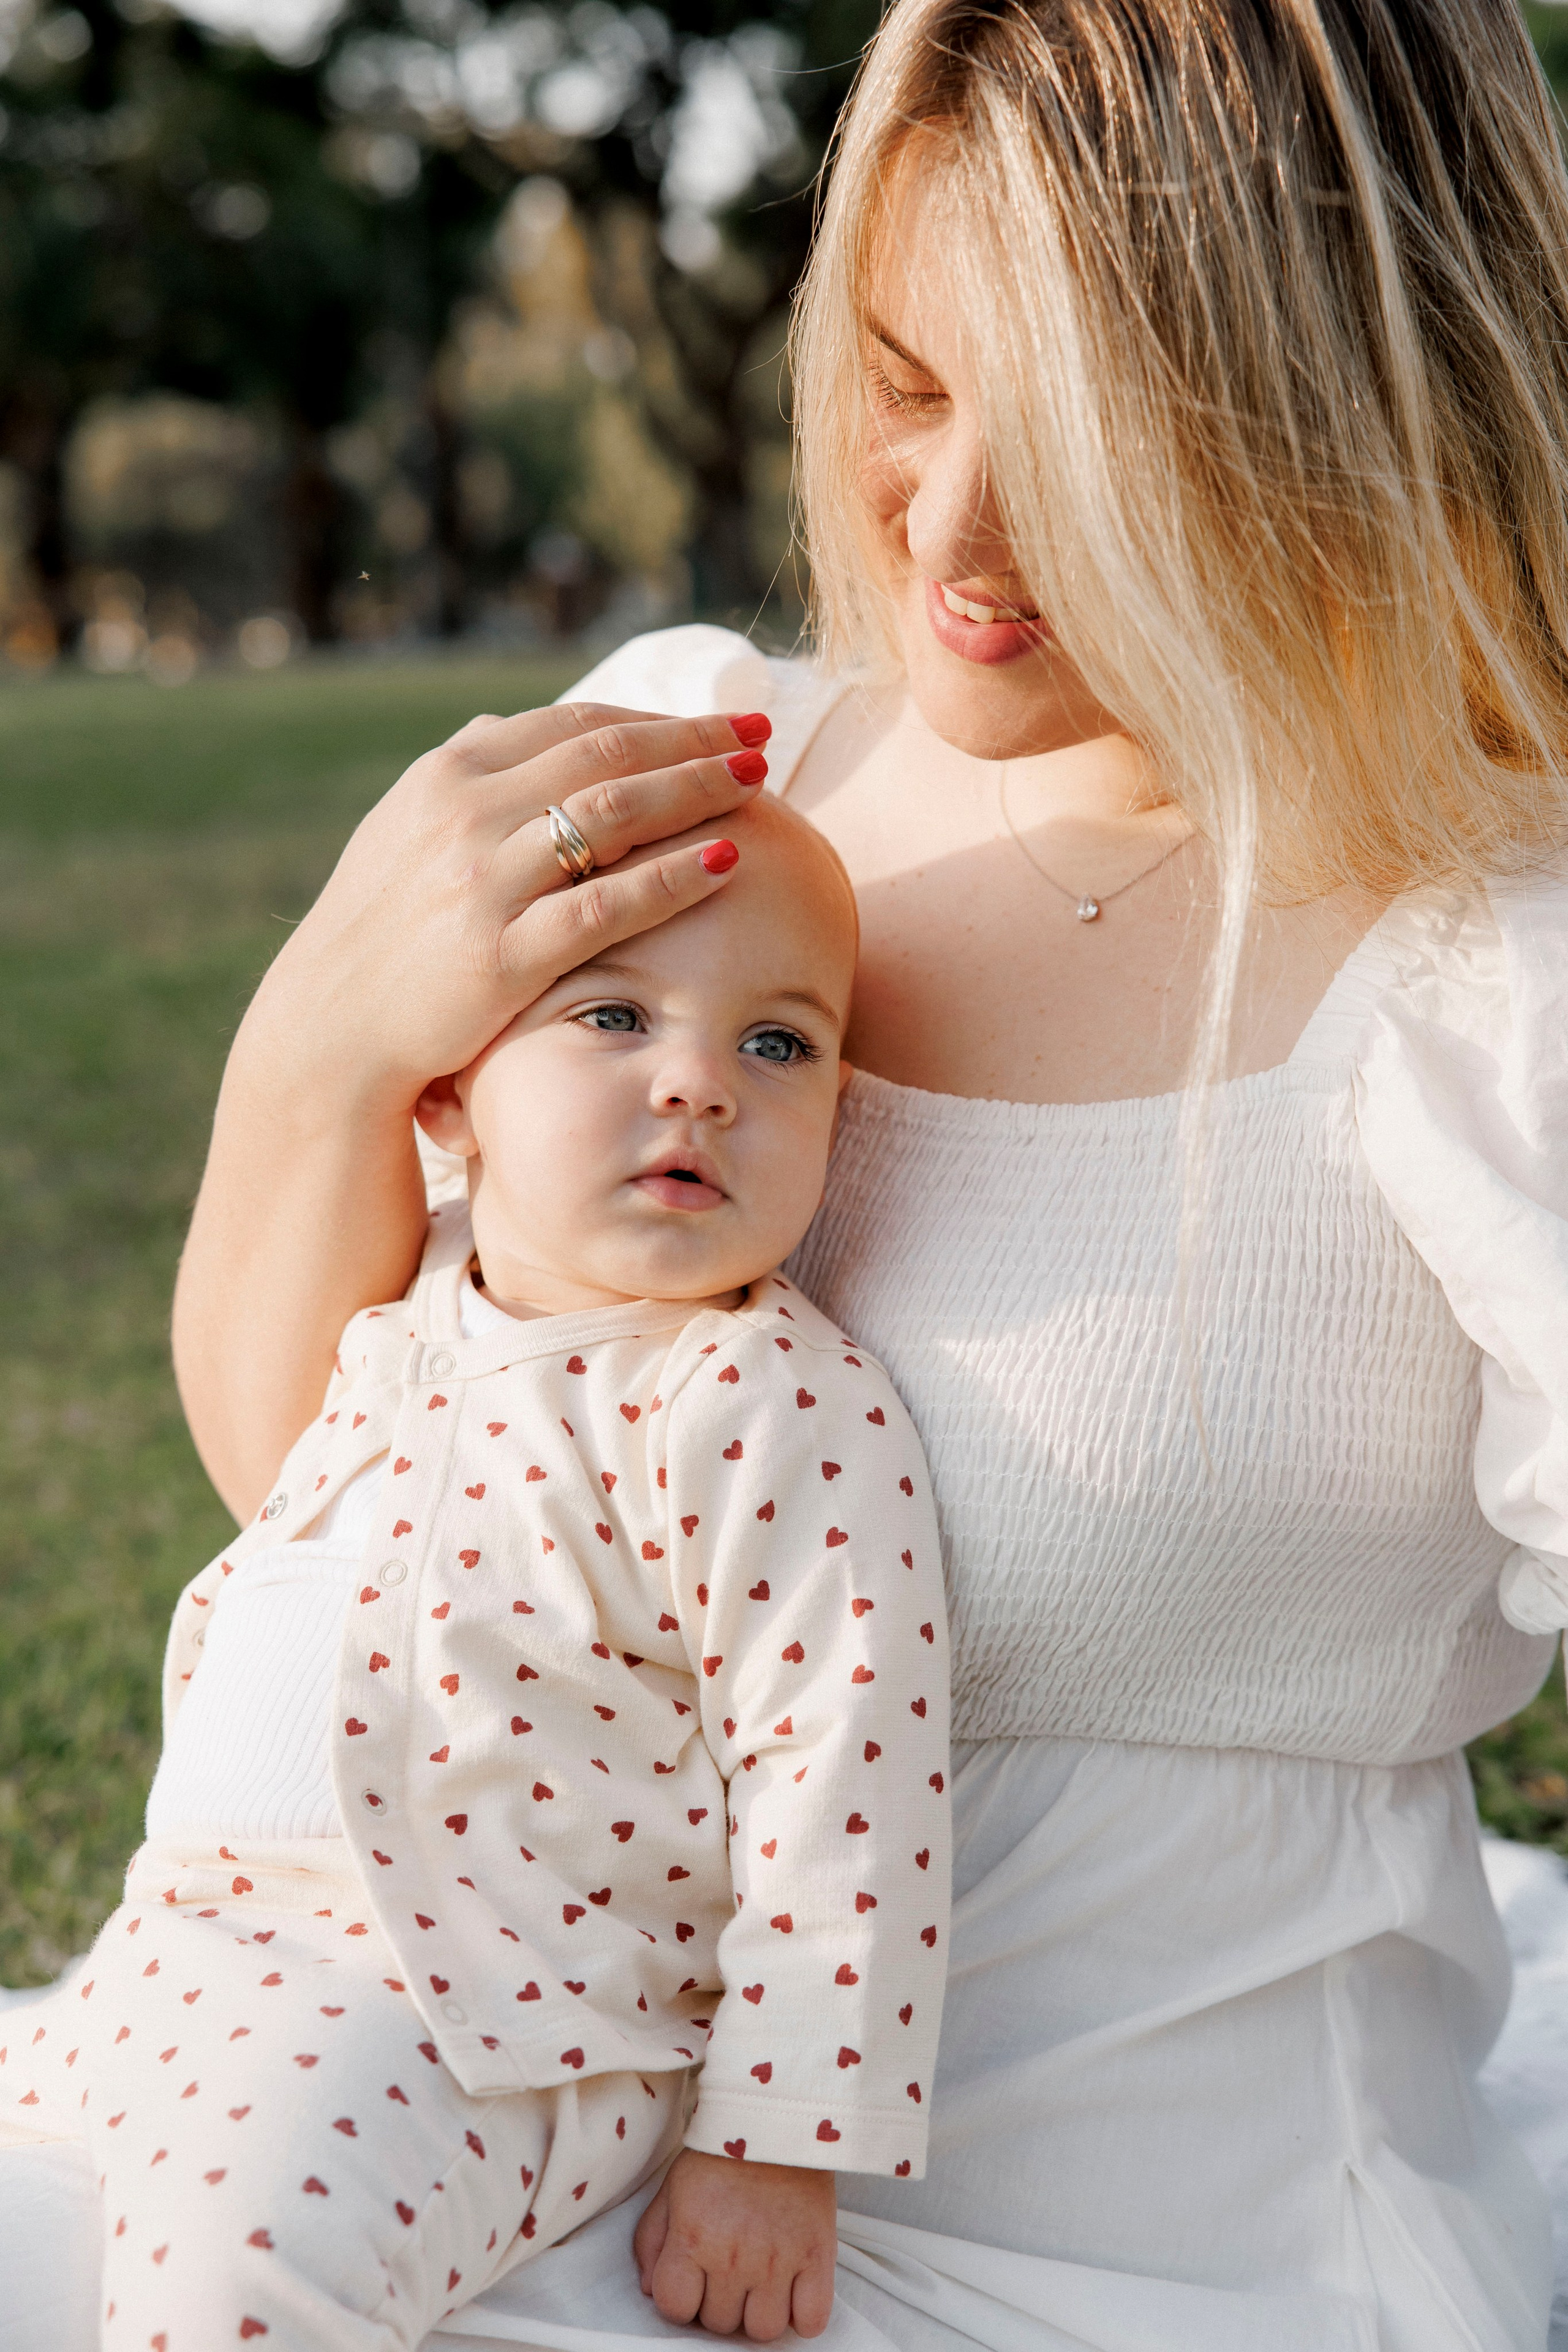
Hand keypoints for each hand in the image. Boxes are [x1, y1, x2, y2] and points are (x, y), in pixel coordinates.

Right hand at [173, 700, 768, 1515]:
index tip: (718, 715)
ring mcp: (482, 884)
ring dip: (696, 791)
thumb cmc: (385, 935)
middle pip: (605, 756)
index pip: (572, 724)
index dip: (656, 716)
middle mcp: (464, 814)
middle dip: (692, 741)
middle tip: (761, 733)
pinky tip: (728, 859)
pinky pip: (608, 904)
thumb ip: (477, 783)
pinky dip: (675, 875)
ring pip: (613, 816)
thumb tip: (540, 732)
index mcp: (447, 775)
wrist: (333, 1031)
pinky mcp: (503, 954)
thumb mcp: (412, 835)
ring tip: (757, 782)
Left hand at [633, 2149, 836, 2339]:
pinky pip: (811, 2320)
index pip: (675, 2308)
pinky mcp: (818, 2255)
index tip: (694, 2279)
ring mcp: (778, 2260)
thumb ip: (652, 2240)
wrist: (777, 2116)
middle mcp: (733, 2257)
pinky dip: (803, 2315)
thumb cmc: (722, 2153)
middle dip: (720, 2302)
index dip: (681, 2298)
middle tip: (729, 2270)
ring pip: (763, 2330)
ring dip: (759, 2312)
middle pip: (720, 2323)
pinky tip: (794, 2289)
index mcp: (693, 2238)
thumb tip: (650, 2288)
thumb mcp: (673, 2187)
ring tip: (761, 2281)